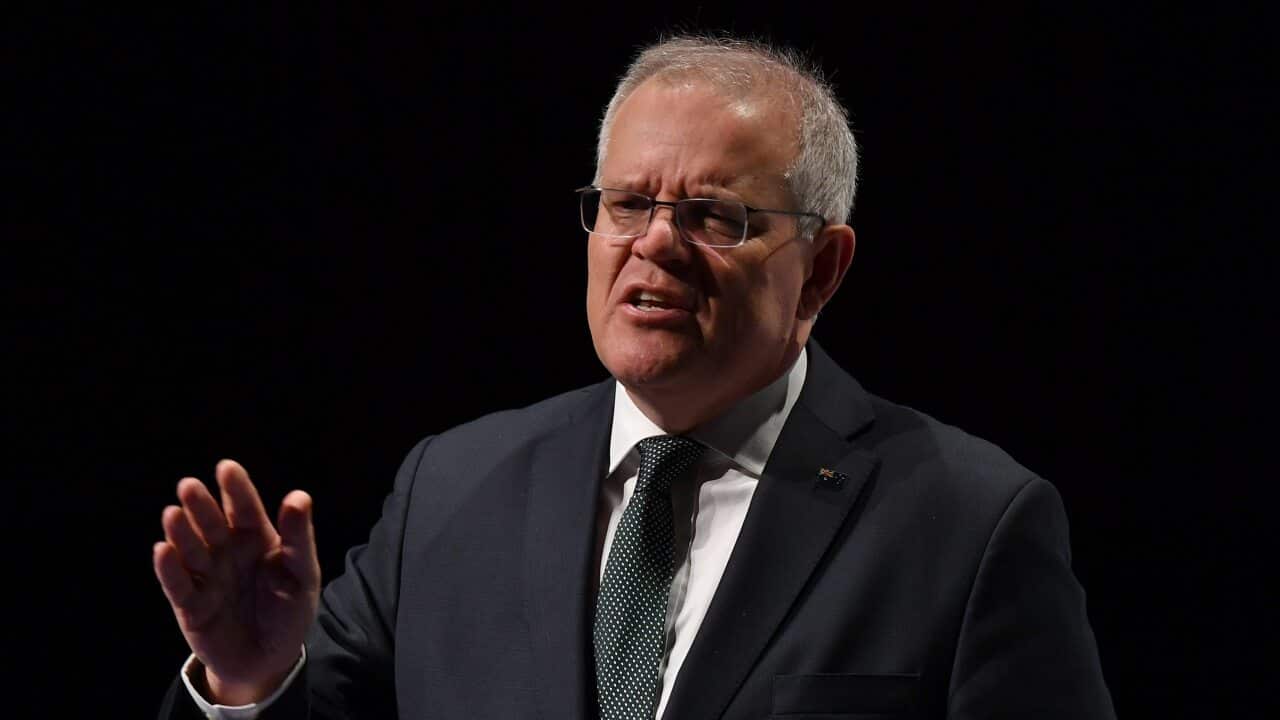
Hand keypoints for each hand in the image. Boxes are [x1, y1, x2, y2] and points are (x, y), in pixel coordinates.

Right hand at [153, 459, 319, 704]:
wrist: (271, 659)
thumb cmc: (288, 609)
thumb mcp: (302, 572)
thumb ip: (299, 536)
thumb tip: (299, 496)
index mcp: (255, 539)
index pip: (244, 509)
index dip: (235, 490)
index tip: (226, 467)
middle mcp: (226, 553)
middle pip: (211, 526)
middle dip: (201, 507)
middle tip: (189, 486)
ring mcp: (207, 577)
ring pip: (191, 550)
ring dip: (181, 533)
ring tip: (173, 513)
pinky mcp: (191, 606)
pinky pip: (178, 585)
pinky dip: (169, 569)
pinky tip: (163, 550)